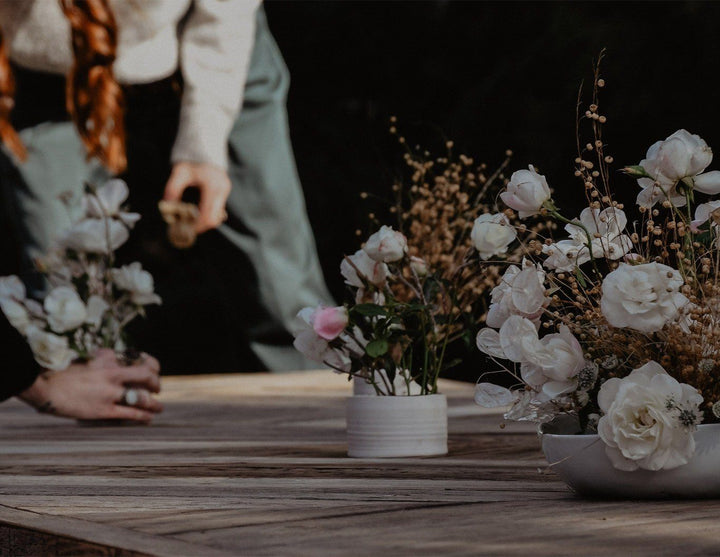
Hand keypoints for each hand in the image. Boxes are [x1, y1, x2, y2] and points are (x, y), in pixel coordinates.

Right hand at [19, 349, 162, 422]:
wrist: (43, 386)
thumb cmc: (59, 372)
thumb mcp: (84, 358)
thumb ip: (101, 359)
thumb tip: (111, 356)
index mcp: (109, 359)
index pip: (141, 359)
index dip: (151, 364)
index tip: (152, 369)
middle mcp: (113, 374)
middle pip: (147, 376)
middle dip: (156, 383)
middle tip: (157, 388)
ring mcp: (110, 393)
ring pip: (143, 397)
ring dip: (154, 404)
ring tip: (159, 408)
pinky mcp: (103, 410)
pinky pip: (131, 413)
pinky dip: (143, 416)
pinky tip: (149, 418)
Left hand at [163, 162, 230, 233]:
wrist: (205, 147)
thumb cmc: (191, 160)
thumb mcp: (179, 172)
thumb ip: (173, 188)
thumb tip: (166, 206)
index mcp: (212, 186)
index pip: (207, 214)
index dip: (196, 226)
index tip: (184, 230)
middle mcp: (222, 190)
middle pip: (214, 219)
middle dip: (200, 227)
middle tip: (186, 229)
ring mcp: (225, 192)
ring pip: (217, 217)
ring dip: (204, 222)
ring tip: (189, 222)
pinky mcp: (224, 192)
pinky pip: (217, 210)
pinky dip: (207, 215)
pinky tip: (195, 214)